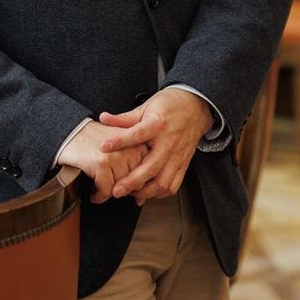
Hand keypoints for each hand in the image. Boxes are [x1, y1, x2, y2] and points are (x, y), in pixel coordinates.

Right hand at [57, 120, 147, 203]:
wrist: (71, 131)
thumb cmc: (96, 142)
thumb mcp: (122, 150)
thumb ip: (134, 170)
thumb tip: (141, 200)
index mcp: (140, 143)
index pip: (146, 176)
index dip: (134, 185)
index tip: (124, 186)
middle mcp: (132, 148)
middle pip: (134, 184)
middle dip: (121, 189)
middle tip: (109, 186)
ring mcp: (117, 156)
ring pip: (120, 189)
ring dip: (108, 193)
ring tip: (99, 188)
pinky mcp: (102, 163)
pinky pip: (105, 191)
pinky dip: (97, 196)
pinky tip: (92, 193)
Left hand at [97, 89, 213, 203]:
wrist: (196, 106)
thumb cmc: (170, 105)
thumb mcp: (146, 106)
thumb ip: (125, 118)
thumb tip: (103, 118)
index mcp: (158, 124)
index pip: (137, 134)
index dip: (119, 141)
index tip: (103, 147)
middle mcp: (169, 142)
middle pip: (151, 167)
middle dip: (132, 182)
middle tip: (116, 190)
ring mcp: (177, 155)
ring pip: (163, 181)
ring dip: (146, 191)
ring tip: (131, 194)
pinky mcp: (183, 164)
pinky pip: (174, 184)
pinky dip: (160, 193)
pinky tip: (148, 192)